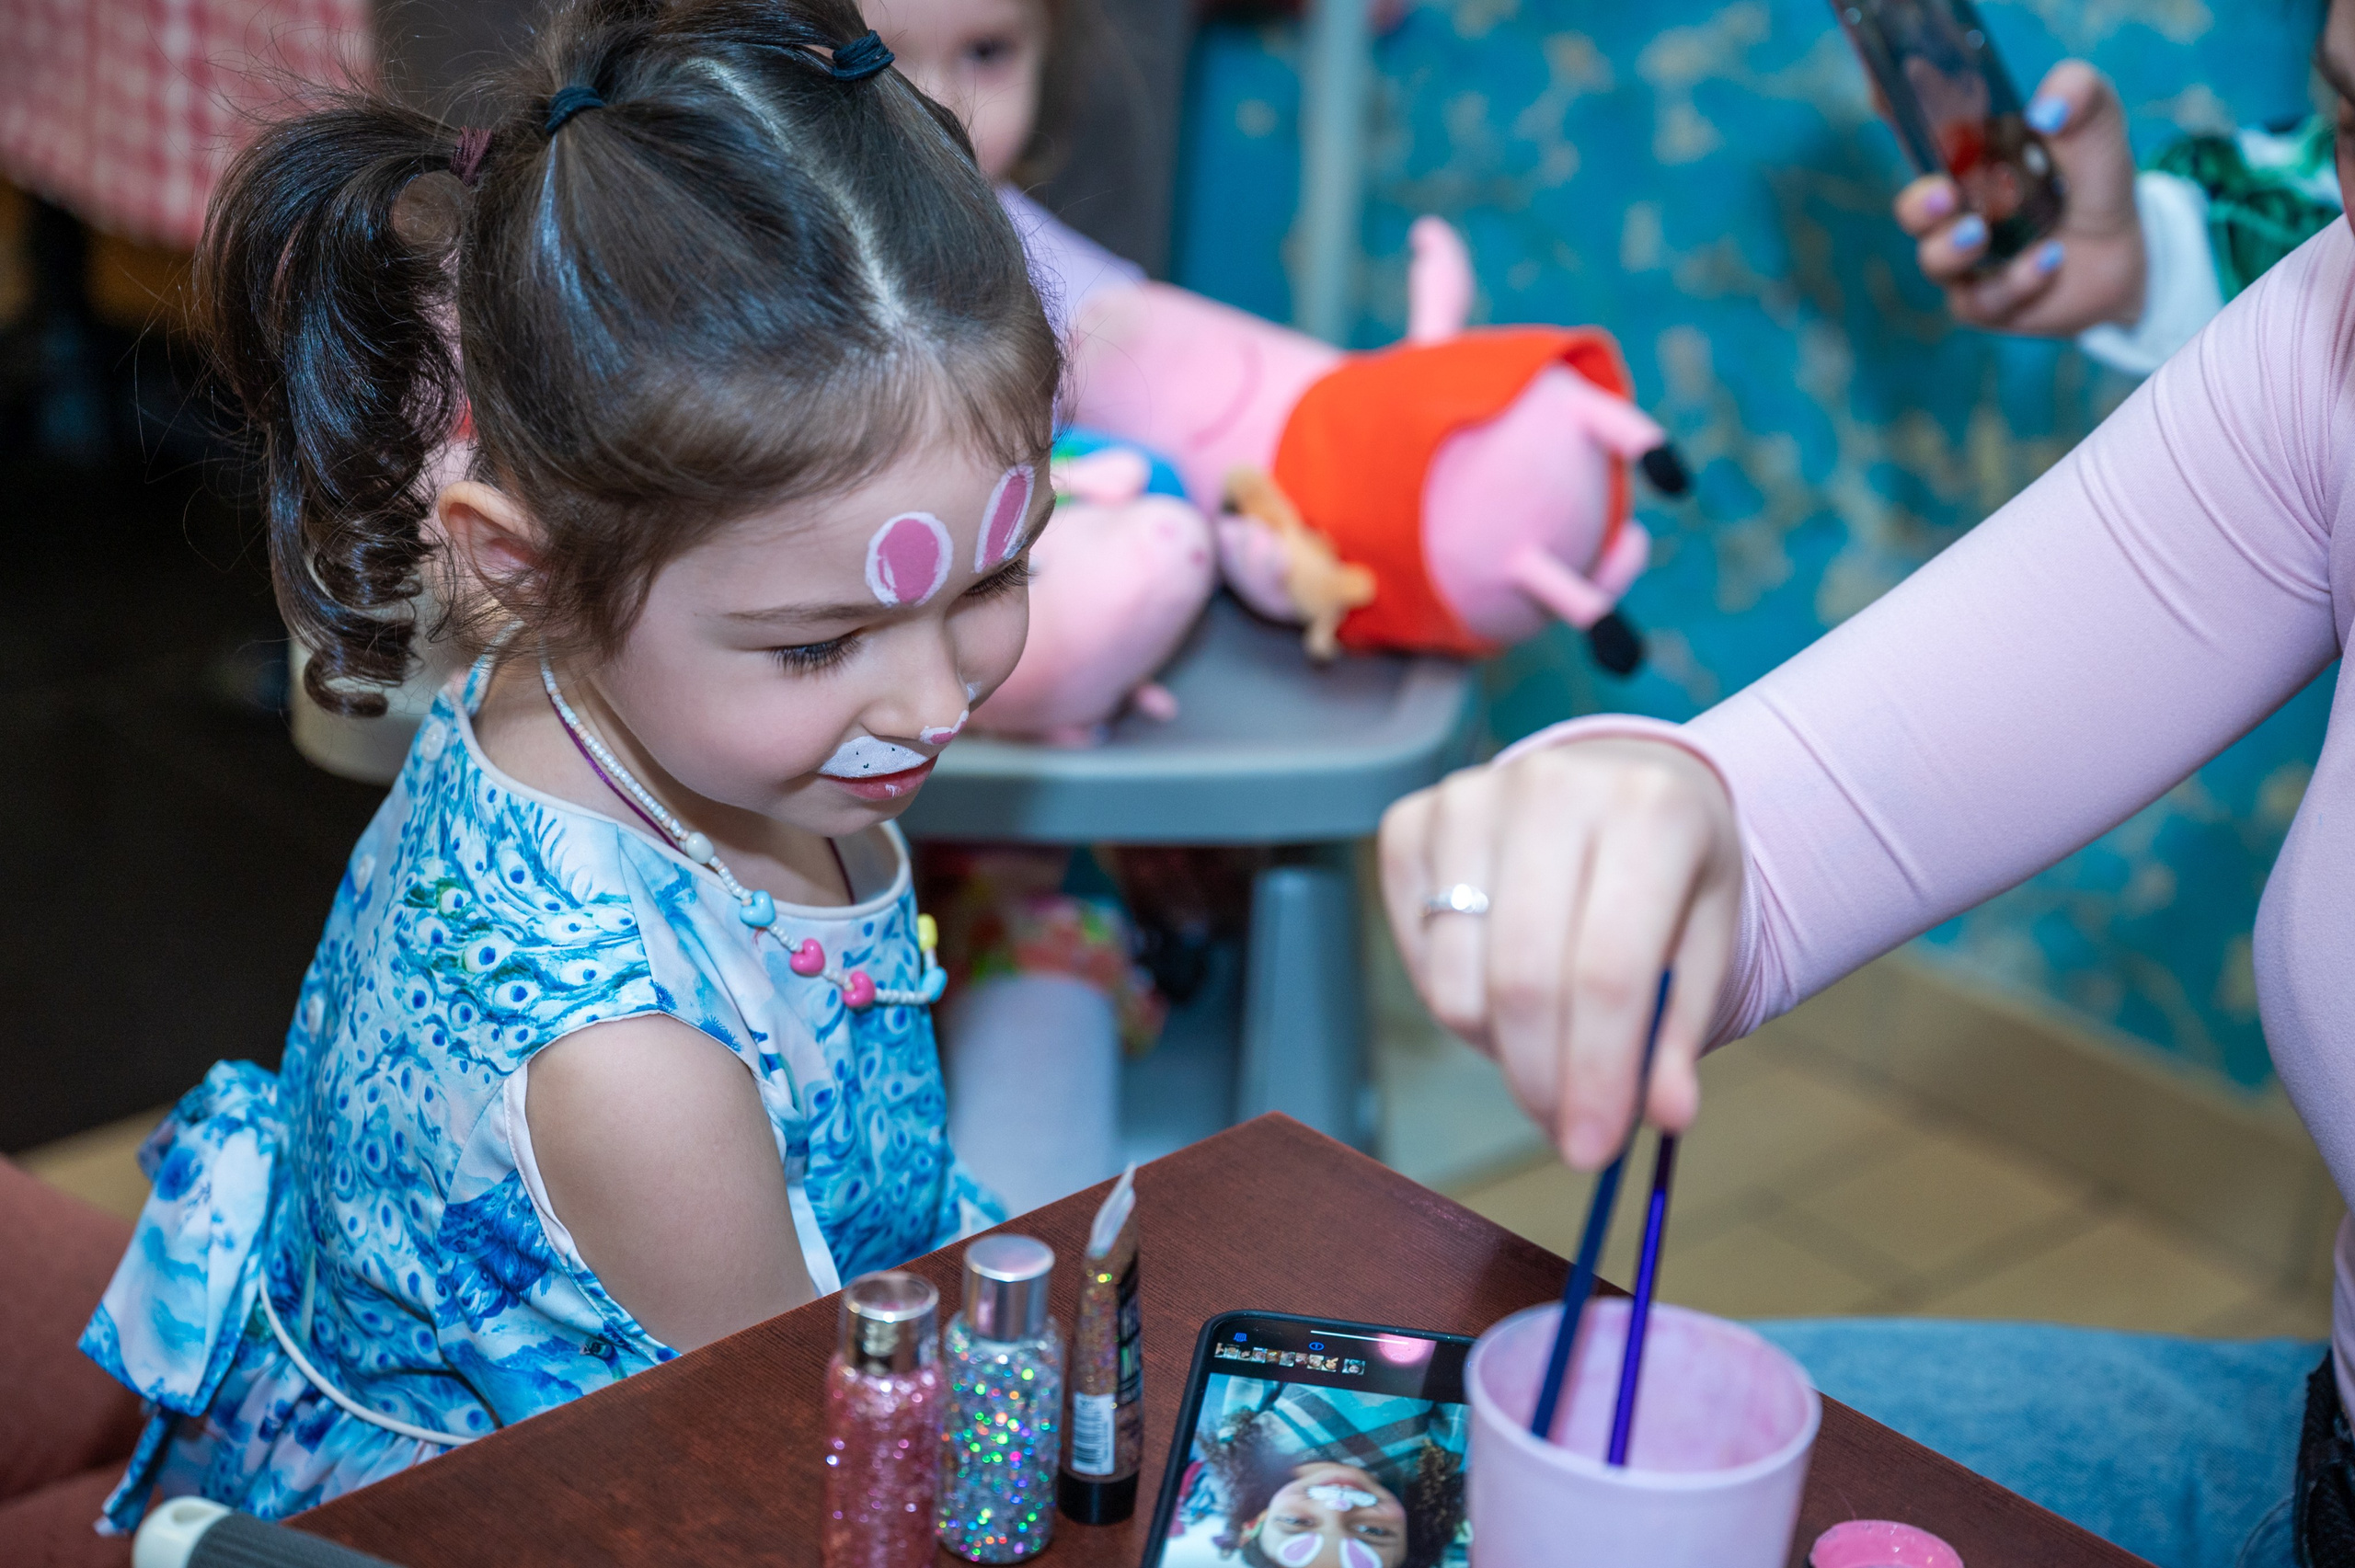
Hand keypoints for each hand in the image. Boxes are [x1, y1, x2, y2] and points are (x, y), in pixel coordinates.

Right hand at [1379, 737, 1743, 1169]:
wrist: (1621, 777)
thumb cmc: (1671, 871)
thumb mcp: (1707, 942)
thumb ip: (1679, 1031)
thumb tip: (1665, 1114)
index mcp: (1650, 811)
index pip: (1608, 971)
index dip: (1596, 1075)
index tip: (1592, 1150)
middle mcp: (1551, 787)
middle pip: (1523, 982)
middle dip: (1542, 1082)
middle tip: (1566, 1129)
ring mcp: (1468, 798)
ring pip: (1459, 983)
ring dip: (1501, 1047)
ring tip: (1549, 1037)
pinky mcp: (1408, 820)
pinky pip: (1418, 959)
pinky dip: (1457, 1001)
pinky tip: (1501, 984)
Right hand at [1895, 60, 2145, 337]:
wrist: (2125, 258)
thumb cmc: (2094, 185)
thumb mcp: (2098, 130)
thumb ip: (2082, 98)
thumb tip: (2046, 110)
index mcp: (1969, 156)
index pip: (1919, 130)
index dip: (1895, 110)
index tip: (1883, 94)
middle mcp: (1957, 209)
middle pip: (1914, 208)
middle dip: (1918, 204)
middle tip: (1942, 195)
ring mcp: (1966, 260)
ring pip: (1934, 261)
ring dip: (1950, 249)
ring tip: (1977, 234)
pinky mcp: (1985, 302)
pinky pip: (1984, 300)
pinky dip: (2017, 280)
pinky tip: (2050, 260)